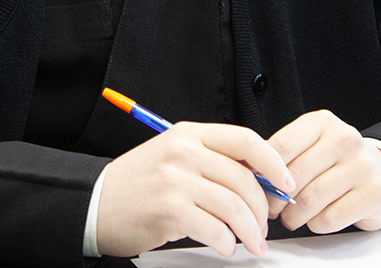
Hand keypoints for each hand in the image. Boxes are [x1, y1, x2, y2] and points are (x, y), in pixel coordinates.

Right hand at [96, 122, 294, 258]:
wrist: (95, 204)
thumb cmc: (137, 185)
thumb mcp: (173, 157)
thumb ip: (211, 161)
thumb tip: (260, 179)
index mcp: (187, 134)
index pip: (245, 139)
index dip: (273, 162)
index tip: (285, 183)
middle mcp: (182, 152)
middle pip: (244, 179)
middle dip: (262, 210)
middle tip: (263, 227)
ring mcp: (175, 180)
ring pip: (234, 207)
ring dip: (250, 232)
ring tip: (250, 243)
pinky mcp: (169, 210)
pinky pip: (216, 229)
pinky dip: (227, 243)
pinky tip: (223, 246)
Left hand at [268, 109, 380, 234]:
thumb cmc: (335, 161)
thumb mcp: (310, 145)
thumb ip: (283, 154)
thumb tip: (250, 172)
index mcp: (322, 122)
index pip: (282, 145)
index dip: (263, 171)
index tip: (256, 185)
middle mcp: (344, 139)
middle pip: (294, 176)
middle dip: (276, 199)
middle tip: (271, 209)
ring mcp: (362, 166)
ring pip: (310, 199)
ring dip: (293, 216)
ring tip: (290, 218)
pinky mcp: (373, 194)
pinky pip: (330, 218)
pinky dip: (316, 225)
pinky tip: (315, 220)